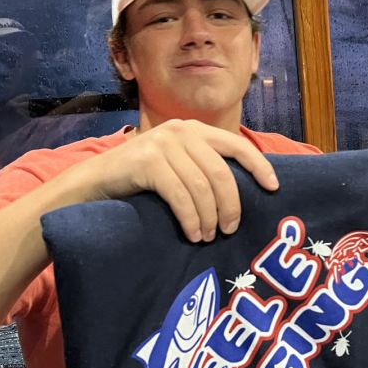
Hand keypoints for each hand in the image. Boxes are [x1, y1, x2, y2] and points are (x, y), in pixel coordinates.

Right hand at [64, 119, 278, 241]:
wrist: (94, 183)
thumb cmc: (141, 182)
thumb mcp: (177, 167)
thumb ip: (203, 168)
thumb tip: (242, 194)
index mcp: (194, 130)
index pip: (236, 145)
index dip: (259, 166)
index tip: (274, 188)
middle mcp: (180, 130)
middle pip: (221, 172)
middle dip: (231, 204)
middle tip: (230, 230)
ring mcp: (162, 142)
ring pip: (201, 186)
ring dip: (209, 217)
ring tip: (208, 237)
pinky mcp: (147, 160)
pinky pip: (180, 195)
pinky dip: (190, 218)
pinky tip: (193, 234)